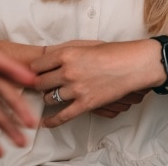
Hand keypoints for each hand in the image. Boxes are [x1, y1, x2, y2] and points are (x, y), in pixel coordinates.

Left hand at [30, 40, 162, 127]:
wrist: (133, 64)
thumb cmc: (113, 52)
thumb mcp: (85, 44)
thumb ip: (64, 51)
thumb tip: (46, 56)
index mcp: (66, 54)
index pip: (37, 65)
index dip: (34, 69)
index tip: (34, 72)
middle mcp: (68, 72)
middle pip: (39, 83)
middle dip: (39, 84)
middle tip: (42, 84)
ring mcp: (76, 89)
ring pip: (49, 98)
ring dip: (49, 98)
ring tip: (53, 96)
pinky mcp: (86, 104)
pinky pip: (62, 116)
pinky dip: (51, 121)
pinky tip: (45, 122)